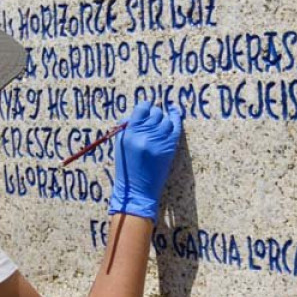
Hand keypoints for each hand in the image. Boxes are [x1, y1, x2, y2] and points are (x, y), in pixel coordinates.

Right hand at [108, 102, 182, 222]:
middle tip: (152, 119)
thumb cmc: (127, 167)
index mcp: (130, 134)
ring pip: (166, 120)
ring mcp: (159, 142)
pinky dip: (176, 119)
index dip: (145, 106)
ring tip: (159, 123)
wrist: (137, 189)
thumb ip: (127, 127)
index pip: (141, 109)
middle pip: (155, 113)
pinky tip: (174, 113)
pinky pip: (176, 127)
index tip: (146, 108)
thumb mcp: (120, 145)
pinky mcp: (170, 148)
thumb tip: (139, 112)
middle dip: (154, 114)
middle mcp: (145, 136)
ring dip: (164, 119)